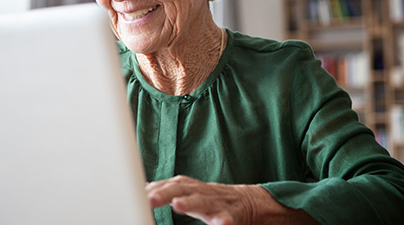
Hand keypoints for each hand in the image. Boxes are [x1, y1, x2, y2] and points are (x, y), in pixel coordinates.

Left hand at [145, 175, 317, 224]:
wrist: (266, 206)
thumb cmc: (227, 204)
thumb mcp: (201, 197)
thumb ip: (179, 194)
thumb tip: (147, 192)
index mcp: (198, 189)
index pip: (174, 183)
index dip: (157, 186)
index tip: (137, 191)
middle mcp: (210, 193)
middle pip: (186, 188)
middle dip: (166, 191)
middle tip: (148, 197)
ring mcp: (225, 204)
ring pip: (207, 202)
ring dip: (192, 202)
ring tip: (178, 205)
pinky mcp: (239, 217)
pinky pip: (231, 220)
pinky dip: (226, 222)